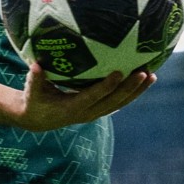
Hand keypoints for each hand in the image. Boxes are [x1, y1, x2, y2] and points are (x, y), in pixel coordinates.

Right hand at [13, 62, 154, 131]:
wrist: (38, 119)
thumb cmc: (34, 100)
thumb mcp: (32, 91)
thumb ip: (35, 78)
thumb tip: (36, 64)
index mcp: (72, 108)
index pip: (94, 96)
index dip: (107, 86)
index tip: (119, 72)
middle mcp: (87, 113)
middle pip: (114, 101)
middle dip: (130, 88)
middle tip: (144, 72)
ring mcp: (94, 113)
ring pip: (120, 103)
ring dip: (136, 92)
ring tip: (152, 76)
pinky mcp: (98, 110)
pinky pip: (118, 103)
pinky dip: (131, 93)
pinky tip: (144, 82)